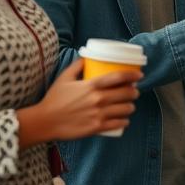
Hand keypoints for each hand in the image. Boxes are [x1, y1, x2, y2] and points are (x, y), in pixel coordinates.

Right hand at [17, 58, 141, 148]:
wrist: (44, 121)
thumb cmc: (54, 99)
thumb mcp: (64, 78)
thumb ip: (77, 66)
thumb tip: (86, 57)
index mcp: (92, 85)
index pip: (119, 77)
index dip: (133, 76)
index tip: (139, 76)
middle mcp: (98, 99)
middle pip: (127, 93)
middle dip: (134, 92)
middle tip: (133, 92)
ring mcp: (99, 114)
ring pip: (125, 109)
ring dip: (130, 107)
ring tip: (129, 106)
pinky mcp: (97, 127)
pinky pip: (119, 124)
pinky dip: (124, 121)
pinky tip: (124, 119)